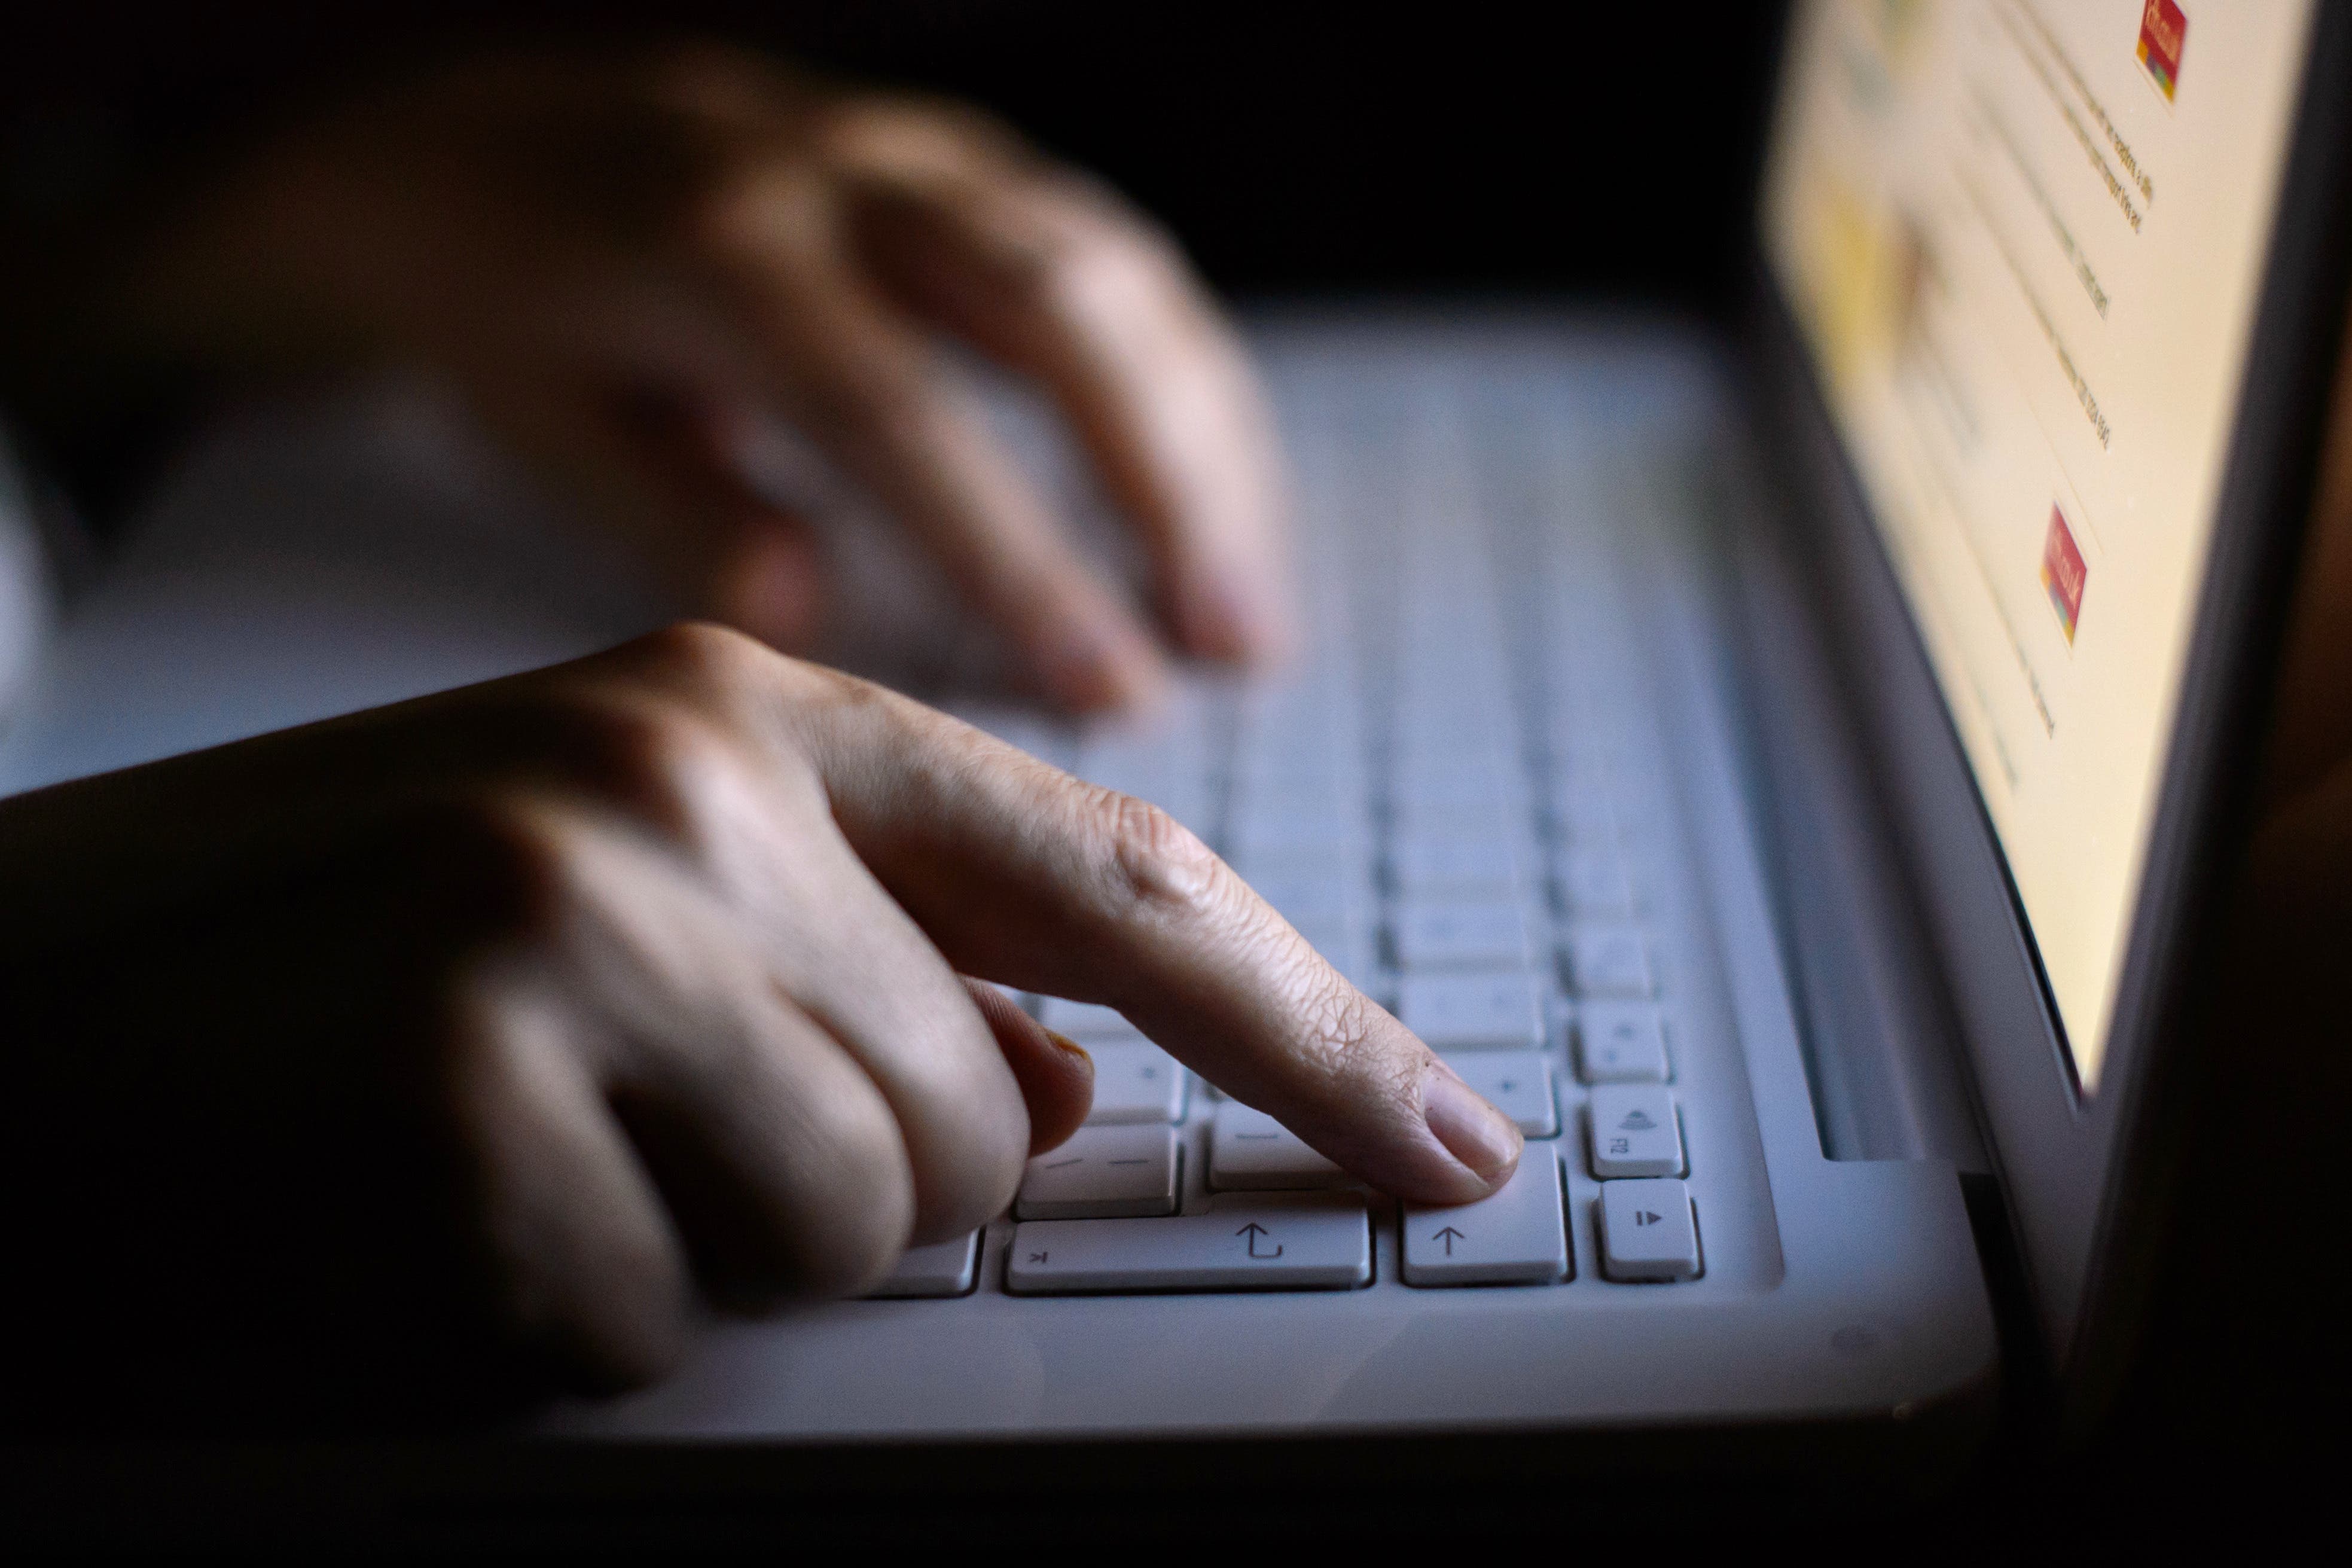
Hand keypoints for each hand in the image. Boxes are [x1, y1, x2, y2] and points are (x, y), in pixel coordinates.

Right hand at [0, 623, 1516, 1428]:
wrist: (0, 1042)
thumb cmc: (311, 969)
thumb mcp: (606, 894)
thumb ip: (862, 964)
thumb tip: (1058, 1088)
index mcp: (729, 704)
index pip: (1114, 876)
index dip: (1310, 1025)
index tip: (1448, 1138)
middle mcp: (676, 778)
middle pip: (977, 1111)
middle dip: (839, 1169)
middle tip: (605, 1114)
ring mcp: (573, 918)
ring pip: (858, 1220)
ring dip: (701, 1242)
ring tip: (501, 1151)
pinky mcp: (465, 1090)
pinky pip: (668, 1317)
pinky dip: (558, 1317)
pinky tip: (414, 1221)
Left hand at [100, 44, 1291, 709]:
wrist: (479, 136)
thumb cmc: (507, 310)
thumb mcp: (536, 423)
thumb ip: (671, 514)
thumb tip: (807, 608)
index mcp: (717, 253)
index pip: (902, 416)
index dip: (1018, 558)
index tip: (1107, 689)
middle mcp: (840, 177)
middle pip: (1058, 312)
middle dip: (1171, 488)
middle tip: (1231, 647)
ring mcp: (915, 152)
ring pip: (1113, 272)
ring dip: (1207, 442)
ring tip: (1245, 607)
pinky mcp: (962, 162)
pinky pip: (1111, 255)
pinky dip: (1183, 382)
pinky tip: (1214, 499)